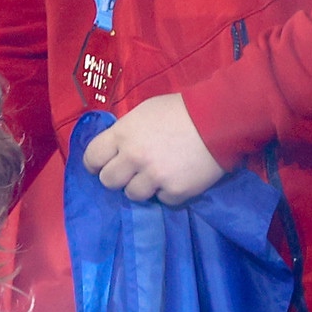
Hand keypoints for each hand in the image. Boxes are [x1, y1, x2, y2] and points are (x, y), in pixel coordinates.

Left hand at [81, 94, 225, 204]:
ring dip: (142, 187)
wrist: (218, 120)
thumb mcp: (144, 112)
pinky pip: (162, 200)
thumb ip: (126, 131)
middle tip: (130, 172)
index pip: (92, 157)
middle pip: (108, 181)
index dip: (94, 163)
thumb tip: (116, 147)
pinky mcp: (175, 192)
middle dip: (117, 177)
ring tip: (157, 174)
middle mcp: (134, 158)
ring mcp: (154, 177)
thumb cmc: (180, 110)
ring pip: (132, 195)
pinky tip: (178, 177)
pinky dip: (168, 192)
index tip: (101, 165)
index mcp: (123, 134)